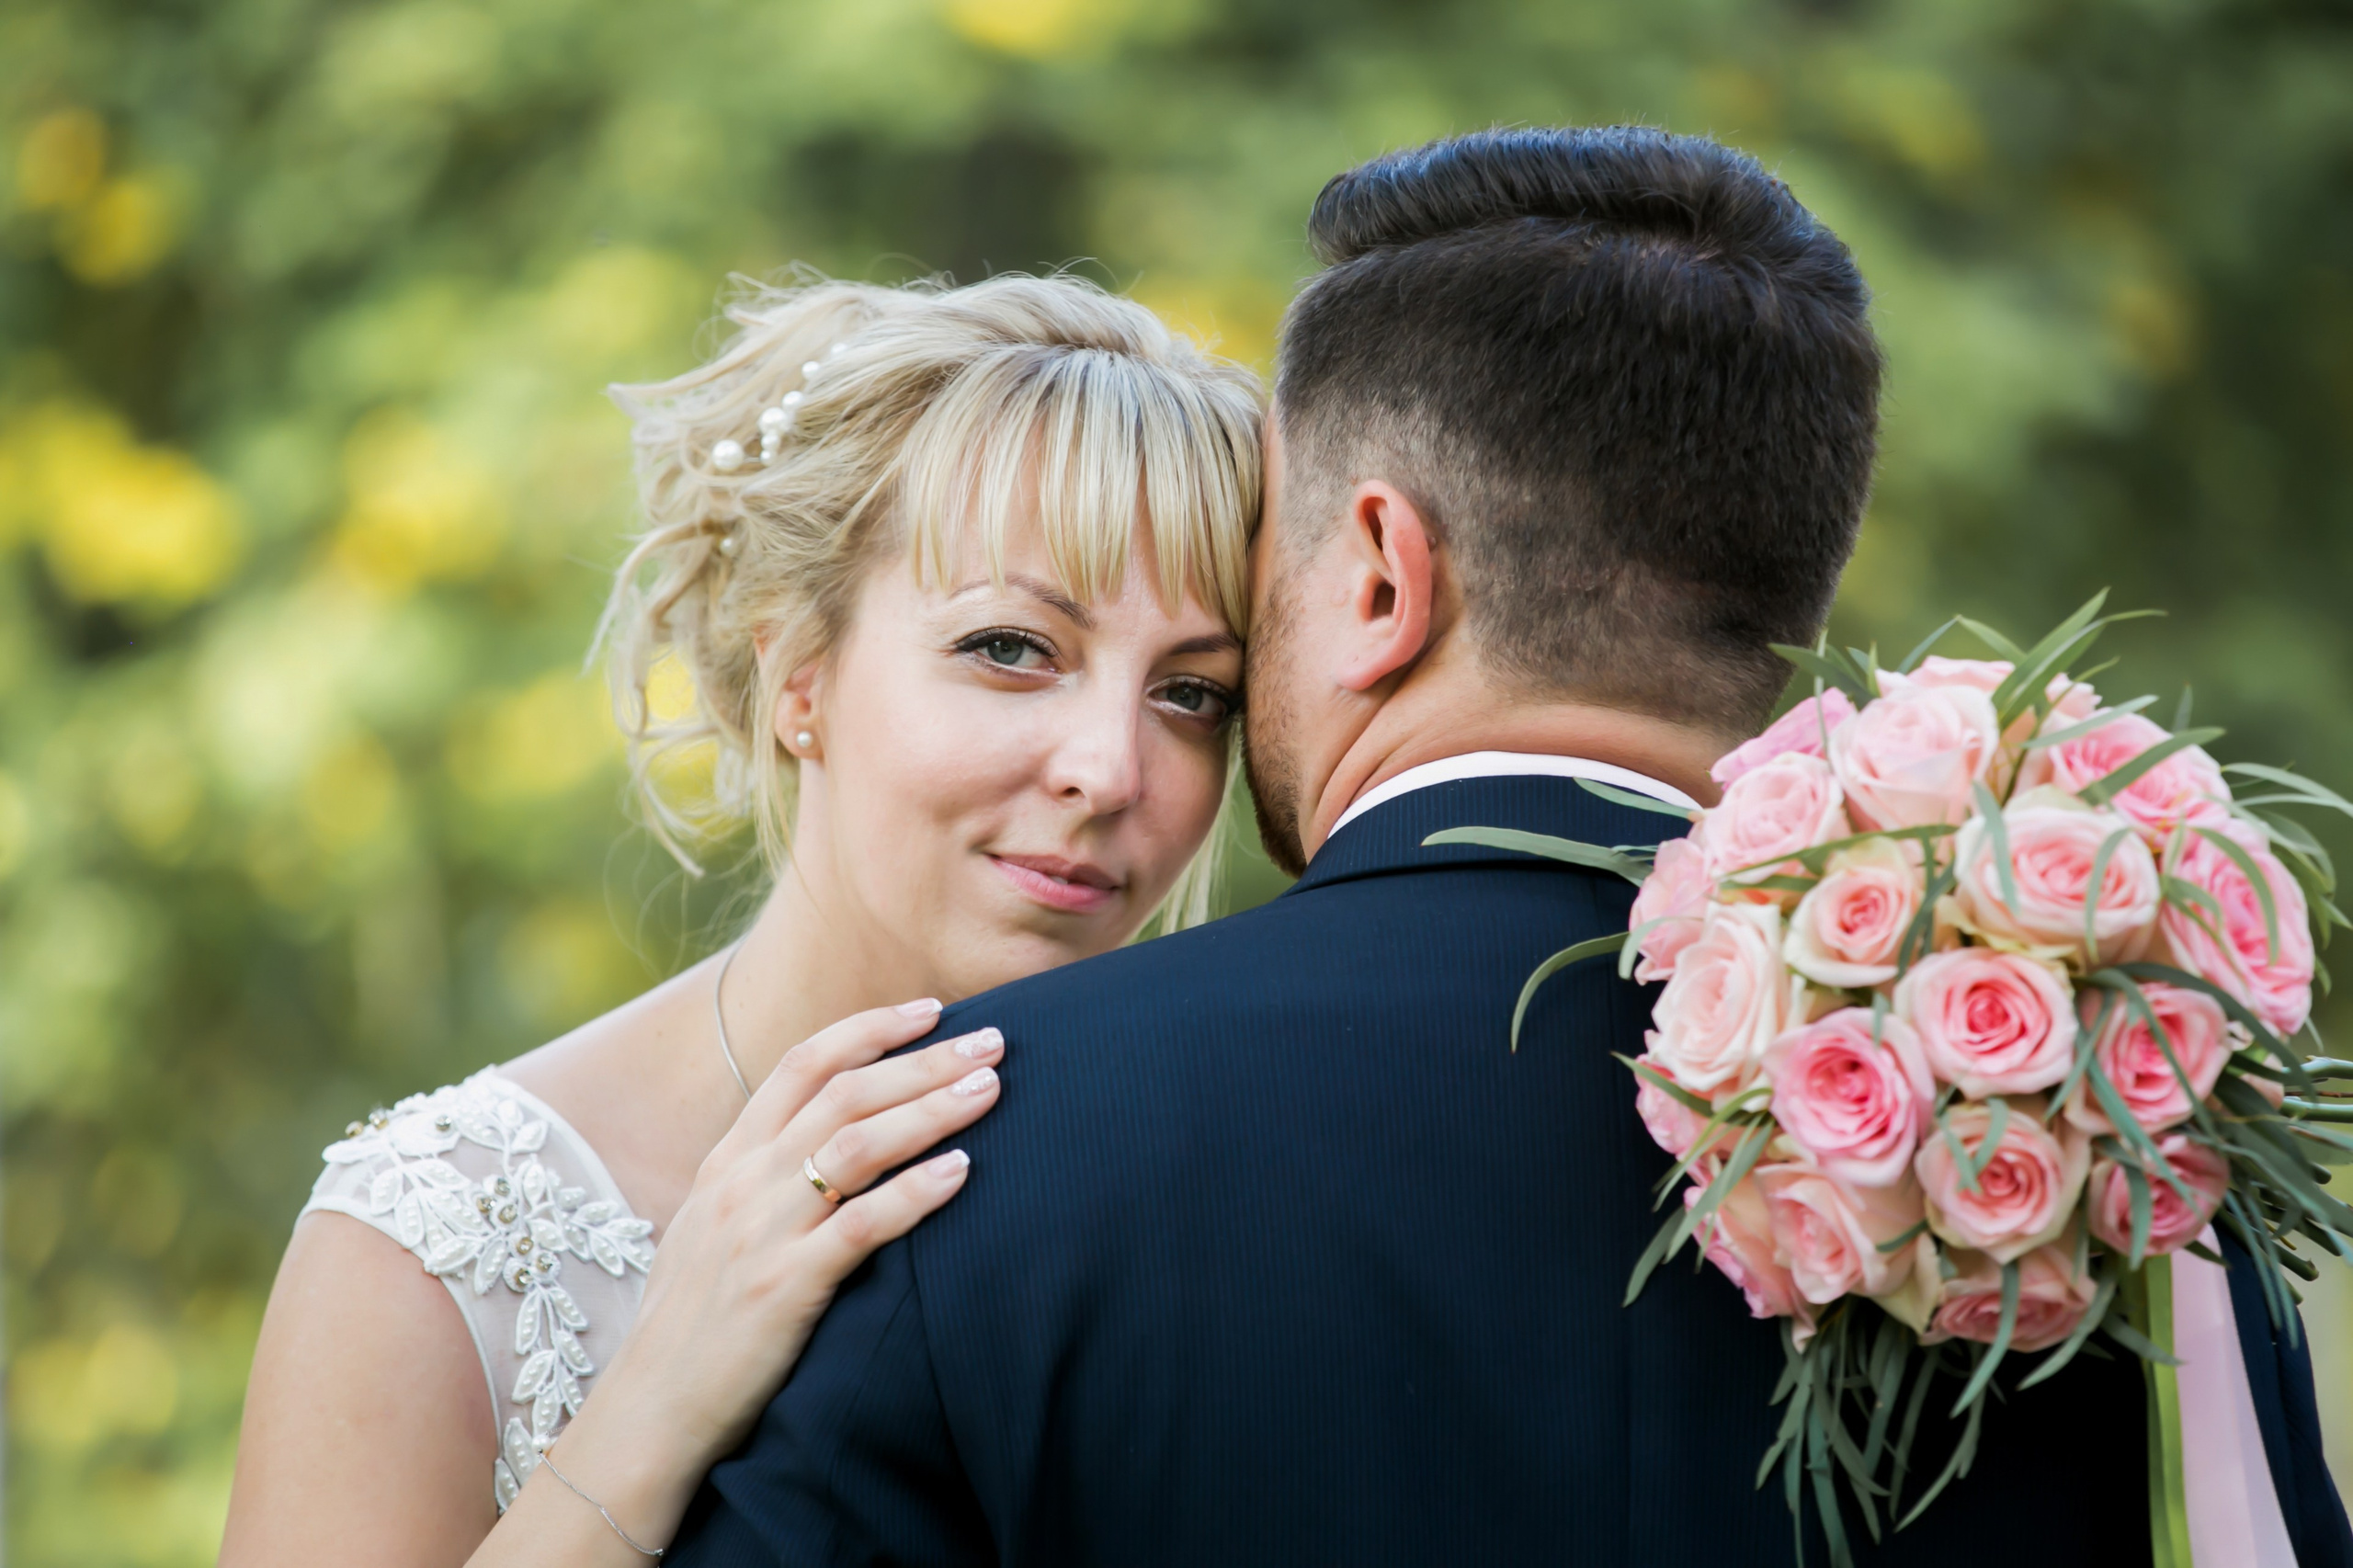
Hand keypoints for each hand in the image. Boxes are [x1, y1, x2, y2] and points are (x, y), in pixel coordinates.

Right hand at [543, 1002, 1001, 1543]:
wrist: (649, 1411)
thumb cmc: (694, 1324)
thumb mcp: (713, 1229)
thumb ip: (762, 1178)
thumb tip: (828, 1140)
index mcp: (727, 1160)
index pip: (803, 1064)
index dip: (870, 1028)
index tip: (932, 1009)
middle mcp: (742, 1182)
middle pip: (845, 1093)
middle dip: (924, 1059)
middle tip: (992, 1039)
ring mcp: (762, 1231)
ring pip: (858, 1144)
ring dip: (931, 1108)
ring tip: (990, 1087)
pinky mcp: (785, 1287)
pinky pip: (862, 1225)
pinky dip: (916, 1191)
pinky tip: (963, 1170)